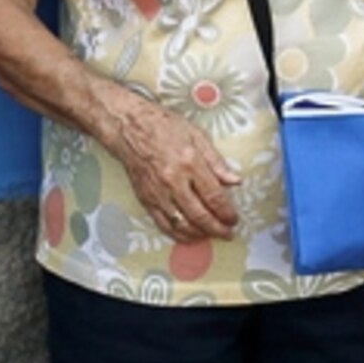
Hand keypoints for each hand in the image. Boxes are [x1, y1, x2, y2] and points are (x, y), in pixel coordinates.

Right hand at [105, 96, 242, 241]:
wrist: (128, 128)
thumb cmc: (163, 126)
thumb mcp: (197, 135)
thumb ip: (216, 161)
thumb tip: (235, 181)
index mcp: (190, 164)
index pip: (214, 196)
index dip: (227, 212)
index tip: (234, 219)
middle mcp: (173, 181)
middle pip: (200, 215)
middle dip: (217, 229)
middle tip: (227, 233)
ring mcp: (158, 193)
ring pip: (181, 224)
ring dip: (199, 234)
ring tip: (210, 235)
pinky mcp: (146, 199)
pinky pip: (163, 224)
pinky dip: (177, 234)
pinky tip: (188, 236)